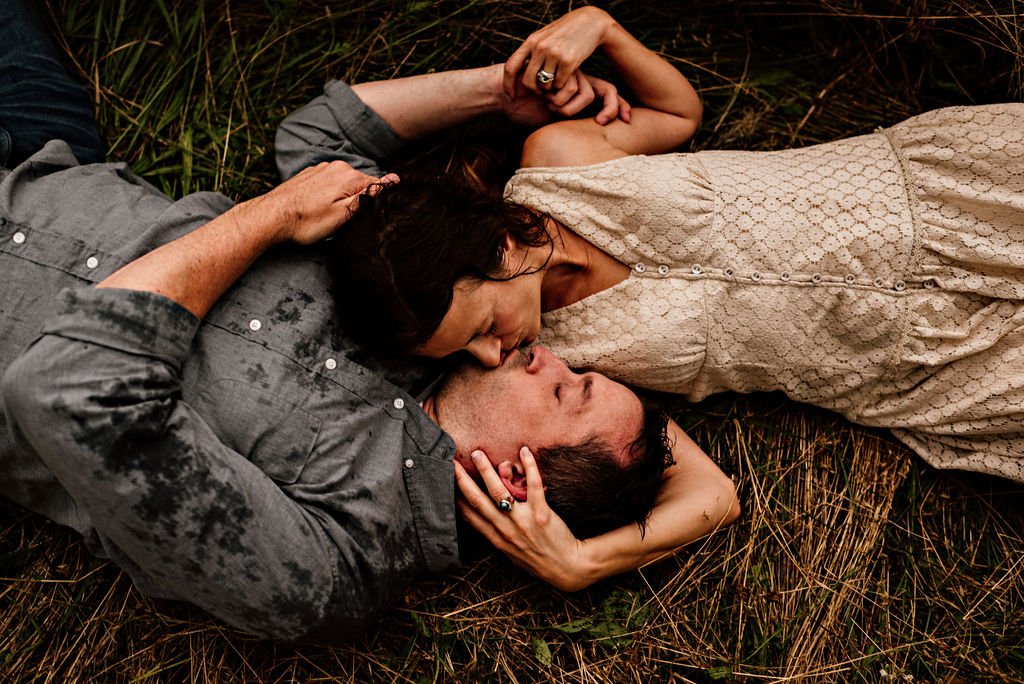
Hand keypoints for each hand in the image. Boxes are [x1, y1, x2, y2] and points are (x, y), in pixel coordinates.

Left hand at [244, 161, 394, 245]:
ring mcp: (322, 169)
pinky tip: (318, 209)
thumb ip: (369, 196)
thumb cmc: (307, 221)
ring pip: (344, 185)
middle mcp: (337, 167)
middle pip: (360, 185)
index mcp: (349, 176)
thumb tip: (394, 179)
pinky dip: (328, 196)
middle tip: (343, 221)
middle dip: (358, 201)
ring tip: (328, 216)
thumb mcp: (344, 214)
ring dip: (342, 199)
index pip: (377, 186)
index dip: (375, 203)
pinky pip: (329, 184)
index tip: (363, 217)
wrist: (271, 217)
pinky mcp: (310, 175)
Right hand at [455, 447, 593, 591]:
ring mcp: (522, 522)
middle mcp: (505, 530)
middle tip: (451, 462)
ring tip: (477, 454)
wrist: (567, 568)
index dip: (454, 498)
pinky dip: (529, 467)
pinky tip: (524, 451)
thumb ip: (497, 534)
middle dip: (462, 480)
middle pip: (477, 501)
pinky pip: (533, 486)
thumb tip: (485, 518)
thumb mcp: (511, 552)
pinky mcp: (541, 515)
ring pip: (499, 492)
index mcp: (496, 539)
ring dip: (486, 471)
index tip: (444, 482)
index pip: (469, 516)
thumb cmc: (538, 558)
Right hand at [502, 68, 628, 126]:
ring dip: (569, 108)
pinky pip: (571, 88)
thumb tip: (592, 152)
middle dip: (612, 107)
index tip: (627, 121)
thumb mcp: (554, 125)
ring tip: (550, 107)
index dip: (619, 107)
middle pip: (609, 89)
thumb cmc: (526, 111)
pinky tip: (545, 98)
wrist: (504, 95)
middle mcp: (581, 82)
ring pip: (586, 94)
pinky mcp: (560, 69)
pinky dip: (560, 100)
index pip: (609, 96)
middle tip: (604, 122)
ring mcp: (571, 74)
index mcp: (582, 94)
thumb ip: (572, 129)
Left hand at [504, 7, 613, 95]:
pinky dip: (562, 85)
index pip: (510, 67)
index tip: (510, 96)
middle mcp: (540, 47)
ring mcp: (554, 54)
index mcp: (531, 41)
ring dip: (550, 88)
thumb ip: (532, 50)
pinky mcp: (569, 61)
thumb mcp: (544, 36)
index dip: (508, 85)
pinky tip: (566, 78)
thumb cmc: (565, 32)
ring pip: (545, 85)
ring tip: (555, 82)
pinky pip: (560, 84)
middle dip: (534, 90)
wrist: (590, 22)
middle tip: (541, 92)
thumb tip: (517, 69)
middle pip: (528, 81)